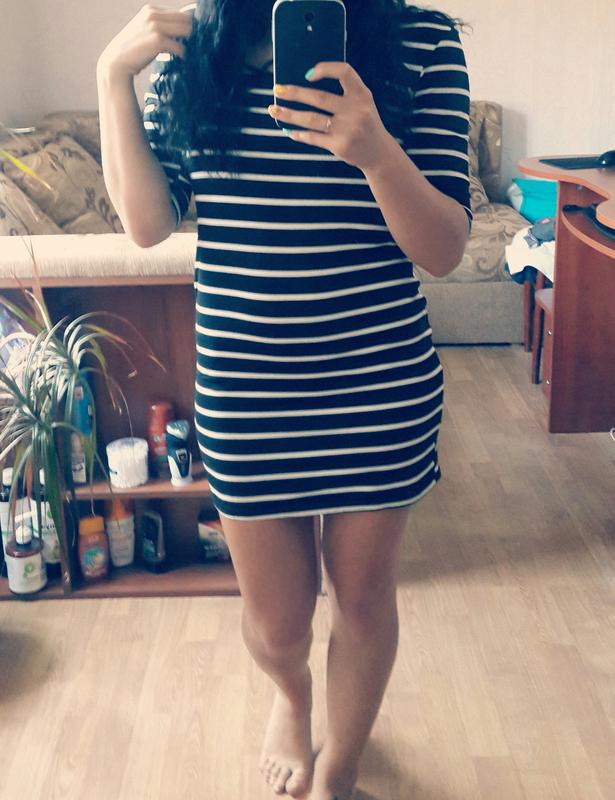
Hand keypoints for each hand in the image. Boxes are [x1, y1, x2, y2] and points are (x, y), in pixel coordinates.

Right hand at [97, 3, 192, 79]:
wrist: (116, 62)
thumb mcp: (145, 31)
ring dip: (191, 43)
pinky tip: (182, 60)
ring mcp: (155, 26)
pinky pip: (181, 47)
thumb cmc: (133, 50)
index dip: (188, 27)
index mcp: (151, 10)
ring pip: (187, 31)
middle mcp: (153, 15)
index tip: (192, 40)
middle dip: (193, 34)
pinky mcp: (158, 41)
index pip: (180, 14)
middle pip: (187, 20)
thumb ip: (160, 27)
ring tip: (190, 53)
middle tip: (195, 47)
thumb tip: (182, 32)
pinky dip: (184, 55)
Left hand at [268, 61, 393, 172]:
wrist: (379, 153)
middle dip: (294, 93)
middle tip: (277, 90)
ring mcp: (347, 129)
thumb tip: (304, 86)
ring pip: (311, 119)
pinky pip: (313, 138)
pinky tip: (288, 130)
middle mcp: (356, 110)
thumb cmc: (365, 124)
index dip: (326, 69)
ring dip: (289, 114)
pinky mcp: (340, 146)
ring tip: (274, 110)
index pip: (344, 72)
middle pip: (319, 97)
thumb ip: (343, 93)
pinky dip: (299, 134)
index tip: (307, 74)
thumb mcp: (362, 103)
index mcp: (362, 94)